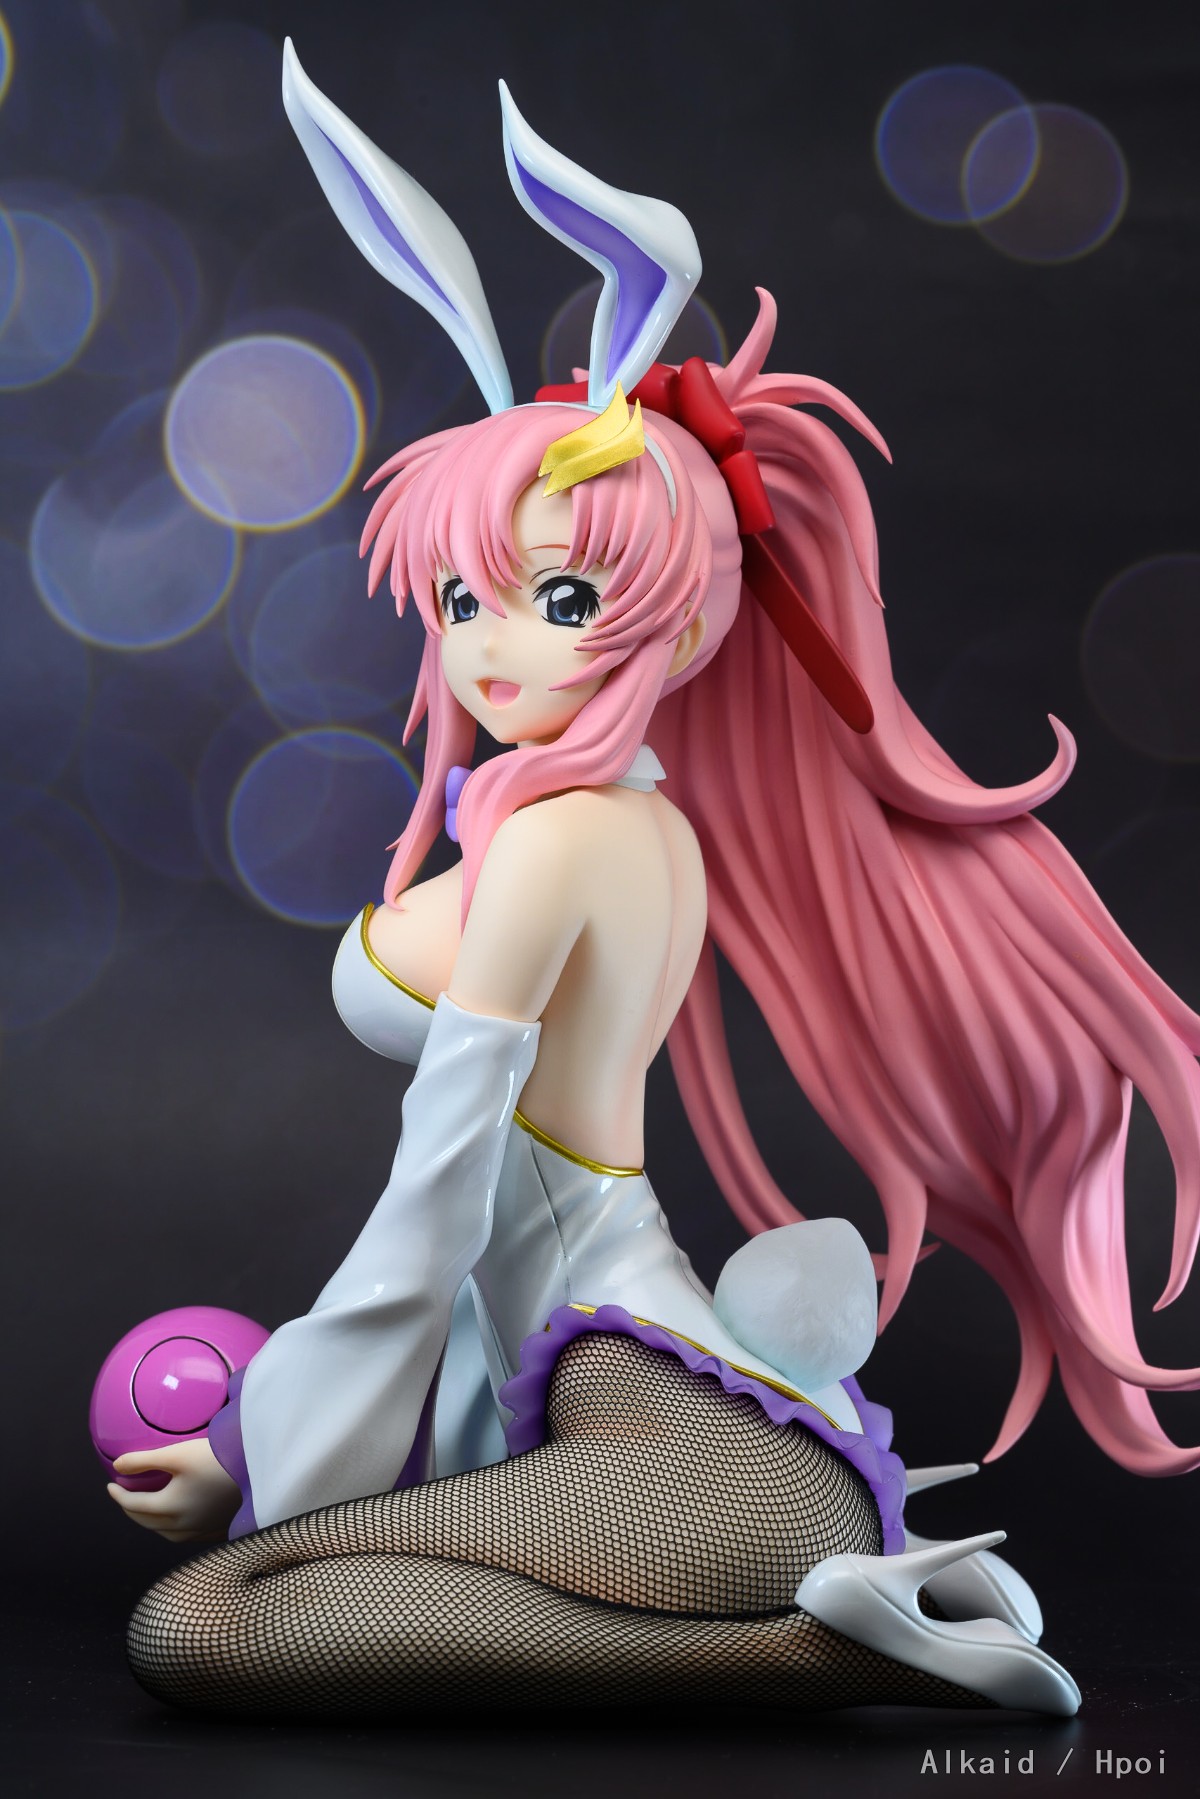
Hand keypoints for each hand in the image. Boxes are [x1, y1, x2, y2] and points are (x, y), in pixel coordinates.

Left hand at [108, 1436, 240, 1542]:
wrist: (258, 1470)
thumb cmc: (217, 1459)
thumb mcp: (177, 1453)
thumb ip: (144, 1460)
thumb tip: (117, 1466)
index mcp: (169, 1508)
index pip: (134, 1506)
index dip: (118, 1495)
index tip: (110, 1484)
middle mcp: (183, 1526)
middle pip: (148, 1523)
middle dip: (131, 1510)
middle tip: (125, 1496)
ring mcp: (202, 1530)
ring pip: (167, 1534)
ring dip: (152, 1523)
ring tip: (149, 1508)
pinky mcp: (218, 1528)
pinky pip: (188, 1535)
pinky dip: (175, 1528)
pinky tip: (180, 1518)